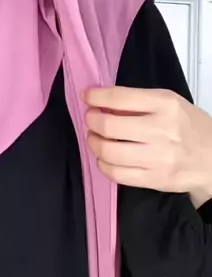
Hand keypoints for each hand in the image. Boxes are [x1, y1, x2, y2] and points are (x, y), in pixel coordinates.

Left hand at [83, 86, 211, 207]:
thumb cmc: (190, 126)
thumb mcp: (170, 103)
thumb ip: (139, 101)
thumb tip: (102, 102)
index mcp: (165, 104)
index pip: (120, 97)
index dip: (96, 96)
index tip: (87, 96)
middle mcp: (162, 130)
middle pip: (110, 126)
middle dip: (91, 121)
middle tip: (91, 119)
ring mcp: (159, 158)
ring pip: (109, 152)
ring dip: (94, 143)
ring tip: (95, 138)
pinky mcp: (155, 180)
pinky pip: (117, 174)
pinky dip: (103, 164)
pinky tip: (105, 158)